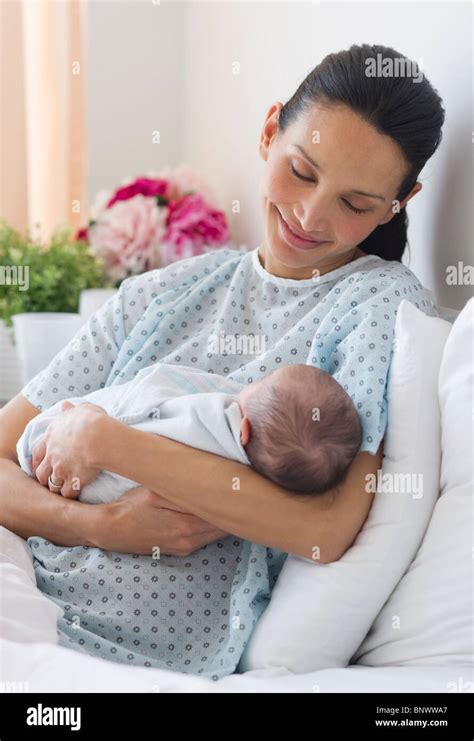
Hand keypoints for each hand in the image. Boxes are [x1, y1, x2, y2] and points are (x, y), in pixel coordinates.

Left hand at [32, 400, 107, 497]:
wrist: (99, 437)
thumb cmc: (91, 421)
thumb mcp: (81, 409)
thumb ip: (71, 410)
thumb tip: (66, 405)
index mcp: (52, 437)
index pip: (37, 451)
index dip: (38, 460)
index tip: (40, 464)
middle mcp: (52, 455)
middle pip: (41, 472)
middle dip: (45, 477)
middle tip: (51, 479)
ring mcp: (61, 469)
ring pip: (52, 485)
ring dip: (57, 487)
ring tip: (64, 488)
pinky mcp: (72, 481)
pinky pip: (68, 493)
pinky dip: (71, 494)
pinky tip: (77, 492)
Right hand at [98, 485, 230, 555]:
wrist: (111, 531)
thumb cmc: (131, 507)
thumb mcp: (154, 493)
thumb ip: (183, 492)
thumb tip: (213, 489)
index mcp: (186, 525)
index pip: (222, 513)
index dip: (235, 498)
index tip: (242, 483)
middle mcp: (190, 540)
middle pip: (225, 525)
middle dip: (235, 508)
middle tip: (245, 489)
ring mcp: (186, 546)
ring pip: (218, 532)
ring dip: (226, 517)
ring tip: (233, 497)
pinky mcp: (182, 549)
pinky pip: (207, 536)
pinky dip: (215, 524)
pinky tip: (215, 511)